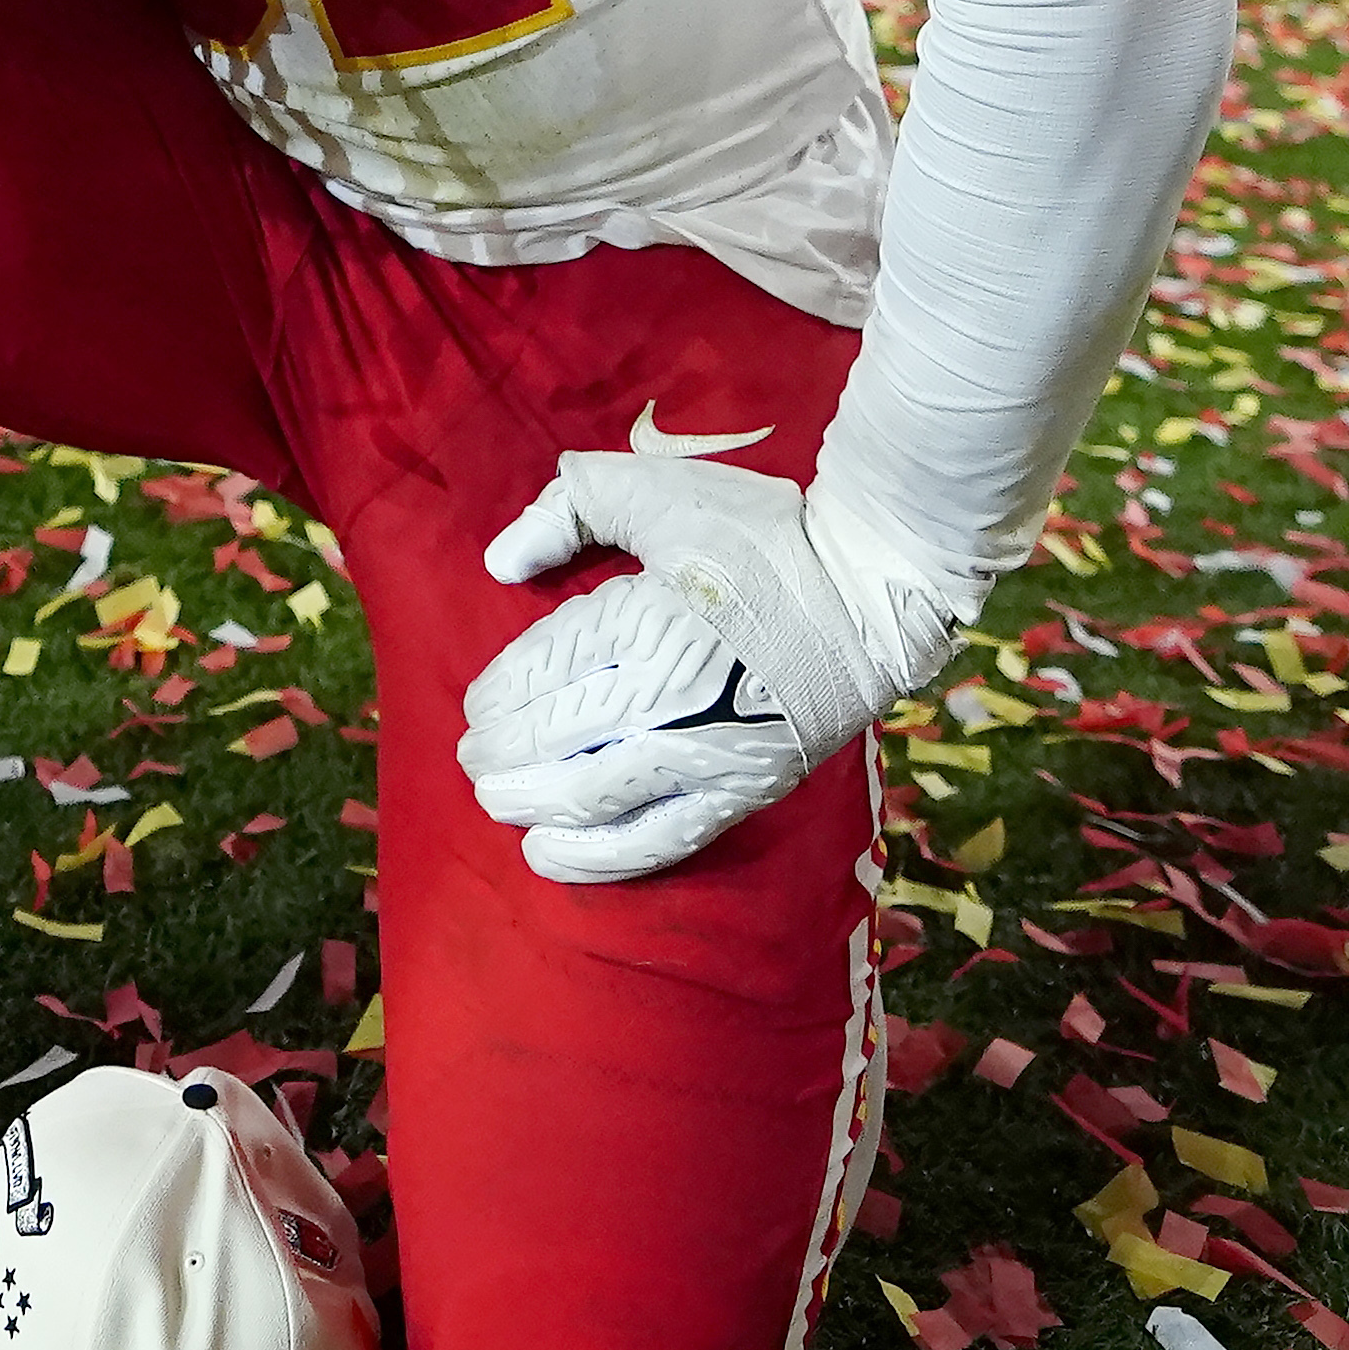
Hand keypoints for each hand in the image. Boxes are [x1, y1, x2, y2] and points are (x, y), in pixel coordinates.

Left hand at [458, 449, 949, 884]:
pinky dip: (592, 857)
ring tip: (498, 799)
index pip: (540, 671)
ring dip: (528, 801)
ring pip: (586, 795)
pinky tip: (546, 856)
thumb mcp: (665, 492)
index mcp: (642, 619)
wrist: (871, 597)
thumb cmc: (766, 537)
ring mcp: (700, 753)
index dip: (498, 695)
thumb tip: (501, 562)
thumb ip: (574, 507)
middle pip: (551, 737)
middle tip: (477, 755)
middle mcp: (662, 695)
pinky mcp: (736, 792)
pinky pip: (651, 841)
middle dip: (499, 752)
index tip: (478, 705)